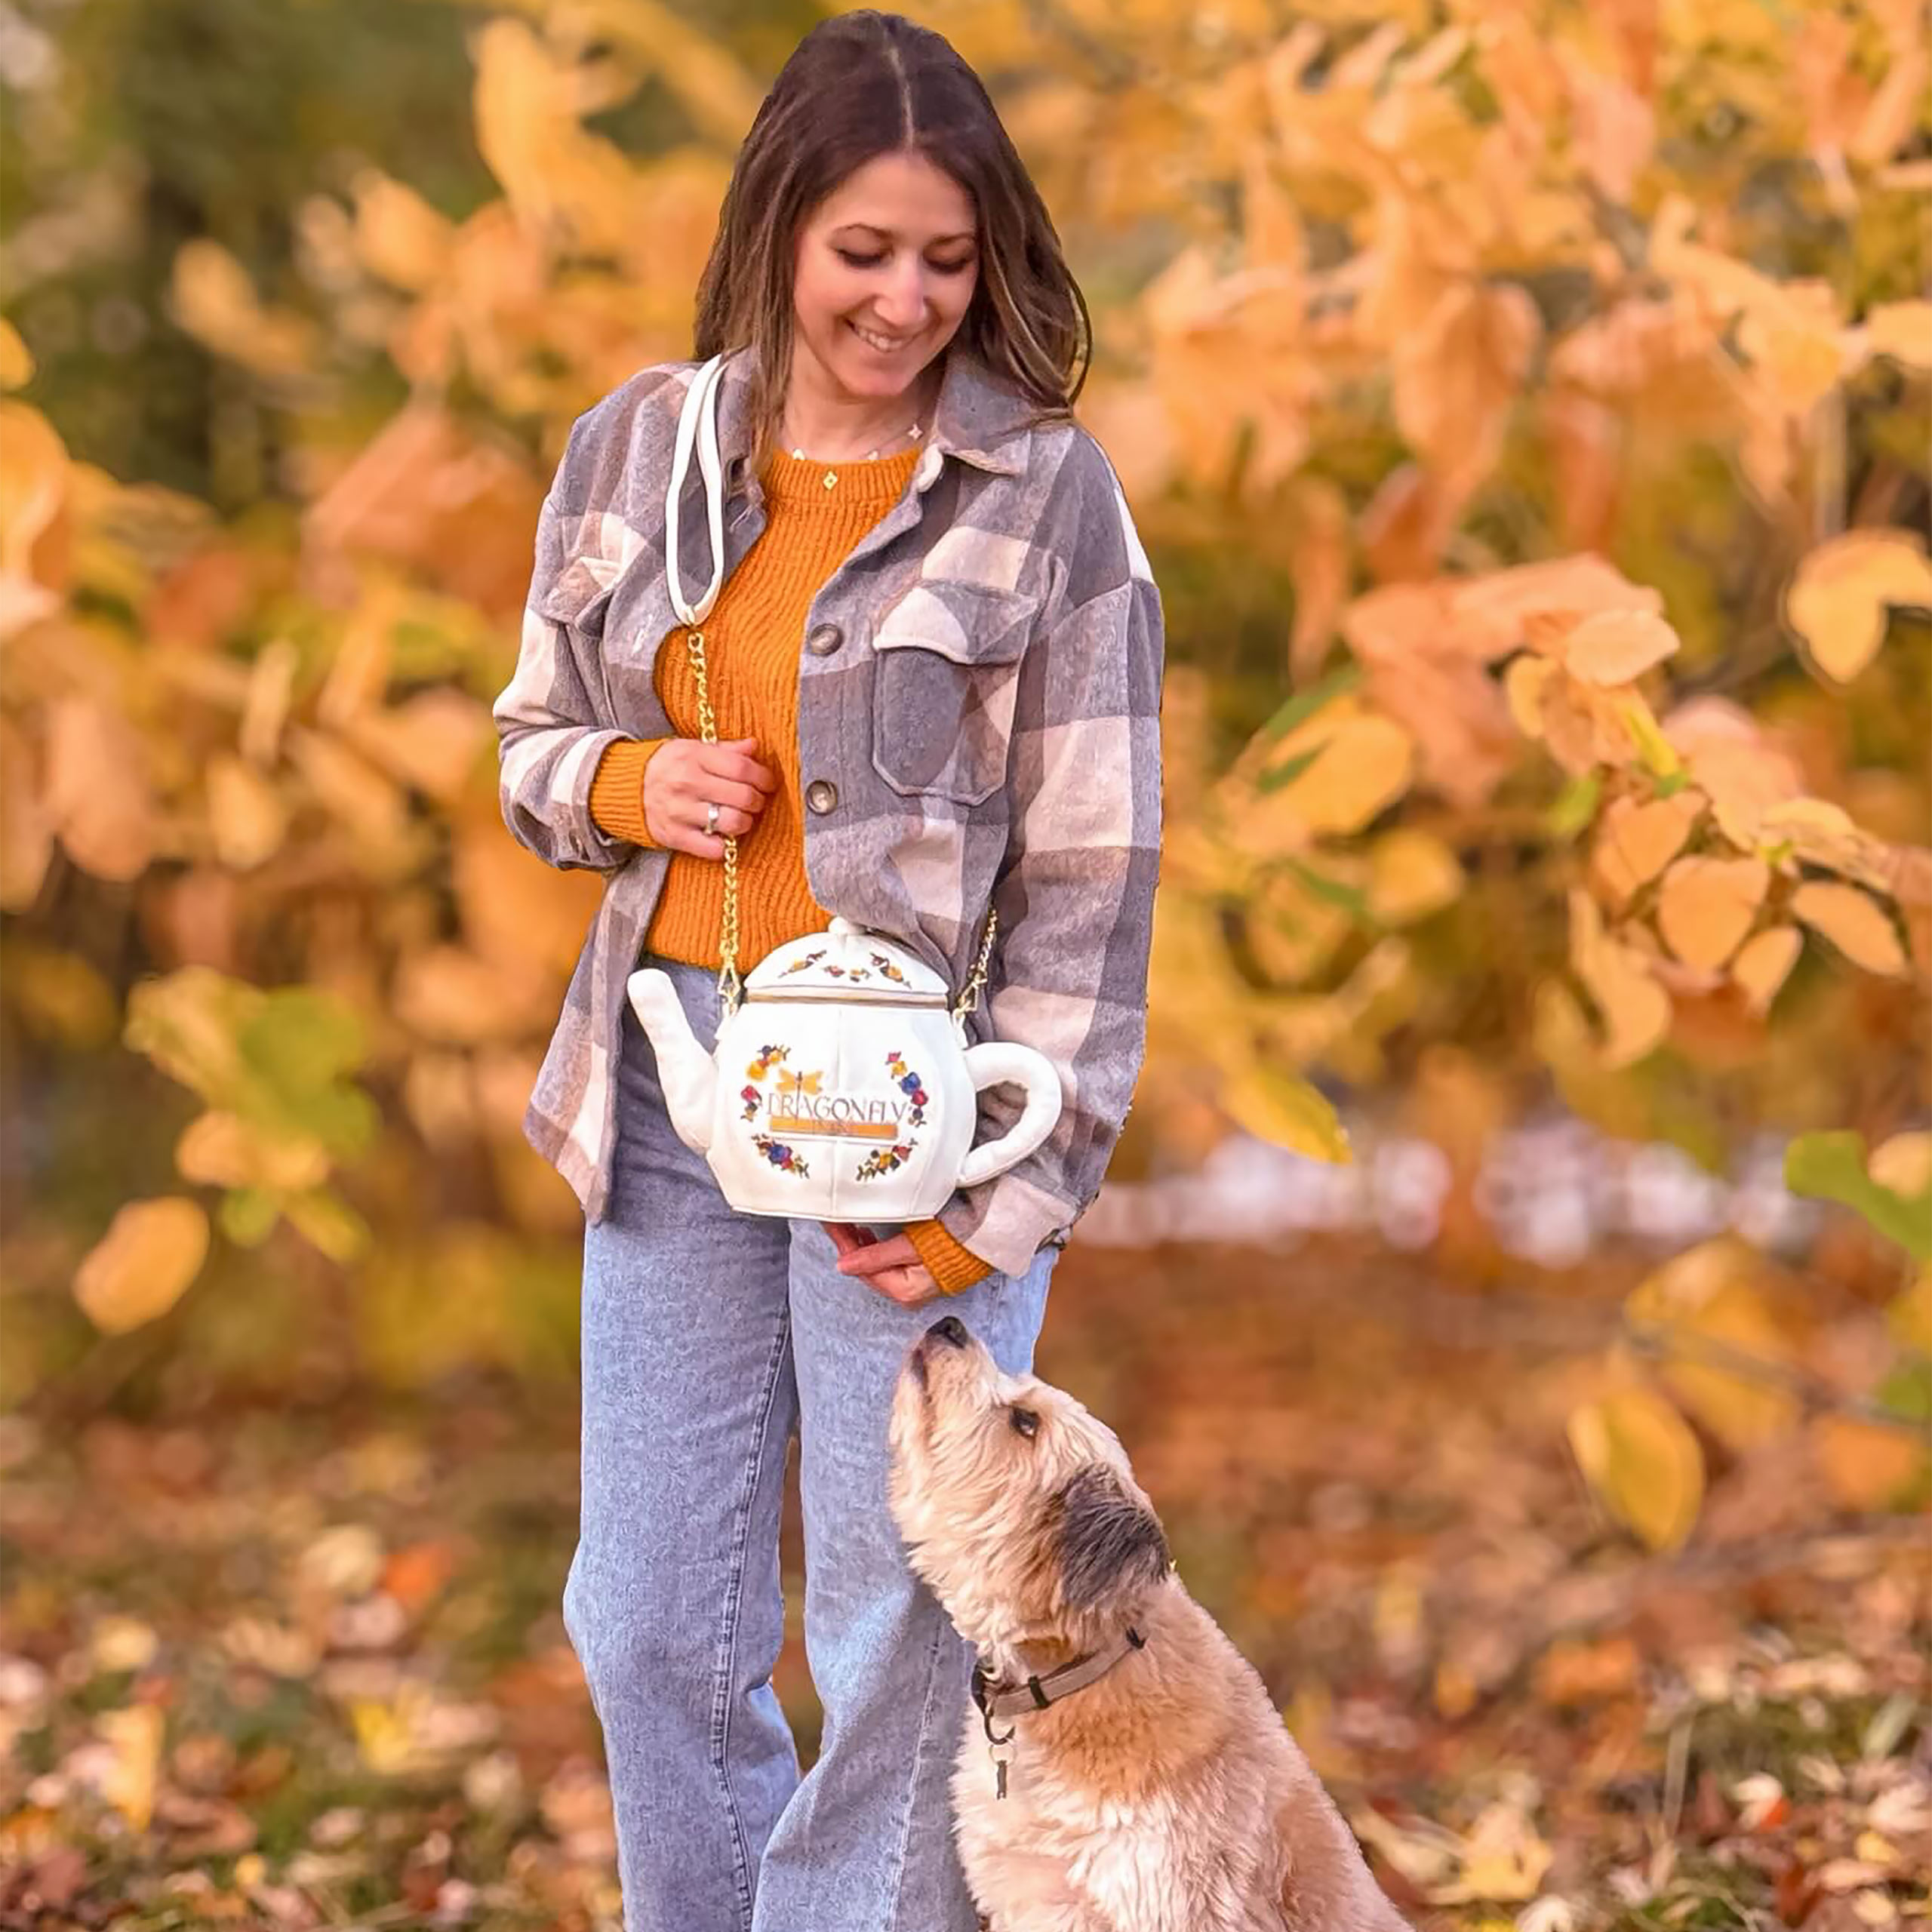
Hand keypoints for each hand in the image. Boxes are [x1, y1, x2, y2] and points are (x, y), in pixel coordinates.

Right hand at [643, 737, 777, 856]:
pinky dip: (724, 845)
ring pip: (733, 823)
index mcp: (693, 756)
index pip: (742, 768)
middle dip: (758, 801)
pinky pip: (713, 849)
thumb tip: (754, 746)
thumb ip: (725, 749)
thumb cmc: (669, 766)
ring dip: (745, 822)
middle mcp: (686, 783)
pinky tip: (722, 836)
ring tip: (741, 818)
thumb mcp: (693, 748)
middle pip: (743, 796)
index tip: (767, 783)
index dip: (763, 777)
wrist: (627, 787)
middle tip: (755, 801)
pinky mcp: (674, 836)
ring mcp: (680, 811)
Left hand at [822, 1222, 946, 1307]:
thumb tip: (844, 1265)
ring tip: (853, 1224)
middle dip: (851, 1245)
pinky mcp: (923, 1274)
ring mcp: (916, 1285)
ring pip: (878, 1266)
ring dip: (863, 1245)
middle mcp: (908, 1294)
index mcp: (904, 1292)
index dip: (845, 1245)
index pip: (862, 1269)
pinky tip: (873, 1234)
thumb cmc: (955, 1241)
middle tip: (838, 1220)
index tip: (833, 1224)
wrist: (987, 1236)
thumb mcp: (909, 1246)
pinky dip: (878, 1248)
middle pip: (868, 1269)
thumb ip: (876, 1257)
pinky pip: (891, 1263)